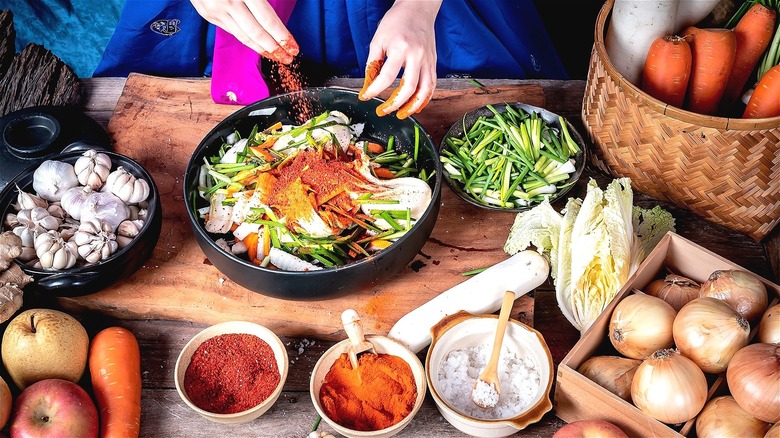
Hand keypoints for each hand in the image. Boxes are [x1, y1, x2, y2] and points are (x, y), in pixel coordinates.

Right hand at [189, 0, 297, 62]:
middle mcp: (229, 3)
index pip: (268, 20)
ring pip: (243, 36)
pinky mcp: (207, 14)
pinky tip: (256, 44)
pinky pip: (231, 30)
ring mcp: (216, 10)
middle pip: (257, 33)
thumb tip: (276, 19)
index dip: (282, 36)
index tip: (293, 46)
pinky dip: (246, 39)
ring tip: (275, 56)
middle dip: (275, 48)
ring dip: (261, 49)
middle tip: (288, 58)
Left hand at [359, 0, 441, 118]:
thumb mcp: (378, 40)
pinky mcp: (434, 63)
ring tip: (401, 115)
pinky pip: (432, 85)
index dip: (374, 90)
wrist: (418, 9)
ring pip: (425, 90)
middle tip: (382, 111)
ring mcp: (428, 60)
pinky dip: (424, 99)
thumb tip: (368, 86)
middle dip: (394, 104)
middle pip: (408, 88)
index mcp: (401, 48)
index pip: (386, 77)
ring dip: (413, 106)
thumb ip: (373, 64)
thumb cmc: (396, 22)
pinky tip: (415, 106)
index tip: (365, 96)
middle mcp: (417, 56)